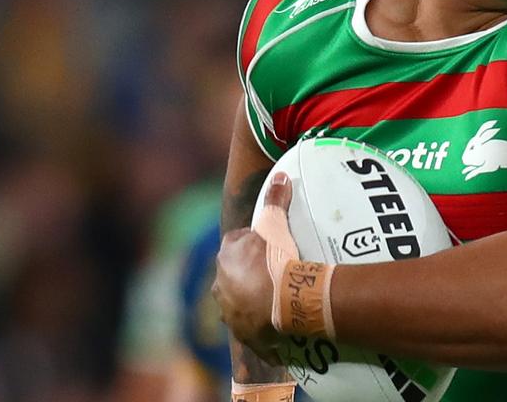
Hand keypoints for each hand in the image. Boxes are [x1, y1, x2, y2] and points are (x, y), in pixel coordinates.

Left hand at [213, 172, 298, 358]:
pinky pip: (249, 325)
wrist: (285, 301)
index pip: (236, 243)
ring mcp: (229, 310)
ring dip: (252, 298)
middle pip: (235, 273)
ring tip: (276, 297)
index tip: (270, 247)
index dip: (253, 244)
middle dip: (249, 272)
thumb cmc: (277, 261)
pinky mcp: (242, 332)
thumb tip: (280, 176)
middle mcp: (221, 283)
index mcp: (226, 256)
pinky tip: (274, 318)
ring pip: (238, 300)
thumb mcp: (276, 225)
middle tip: (275, 272)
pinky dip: (259, 322)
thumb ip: (276, 200)